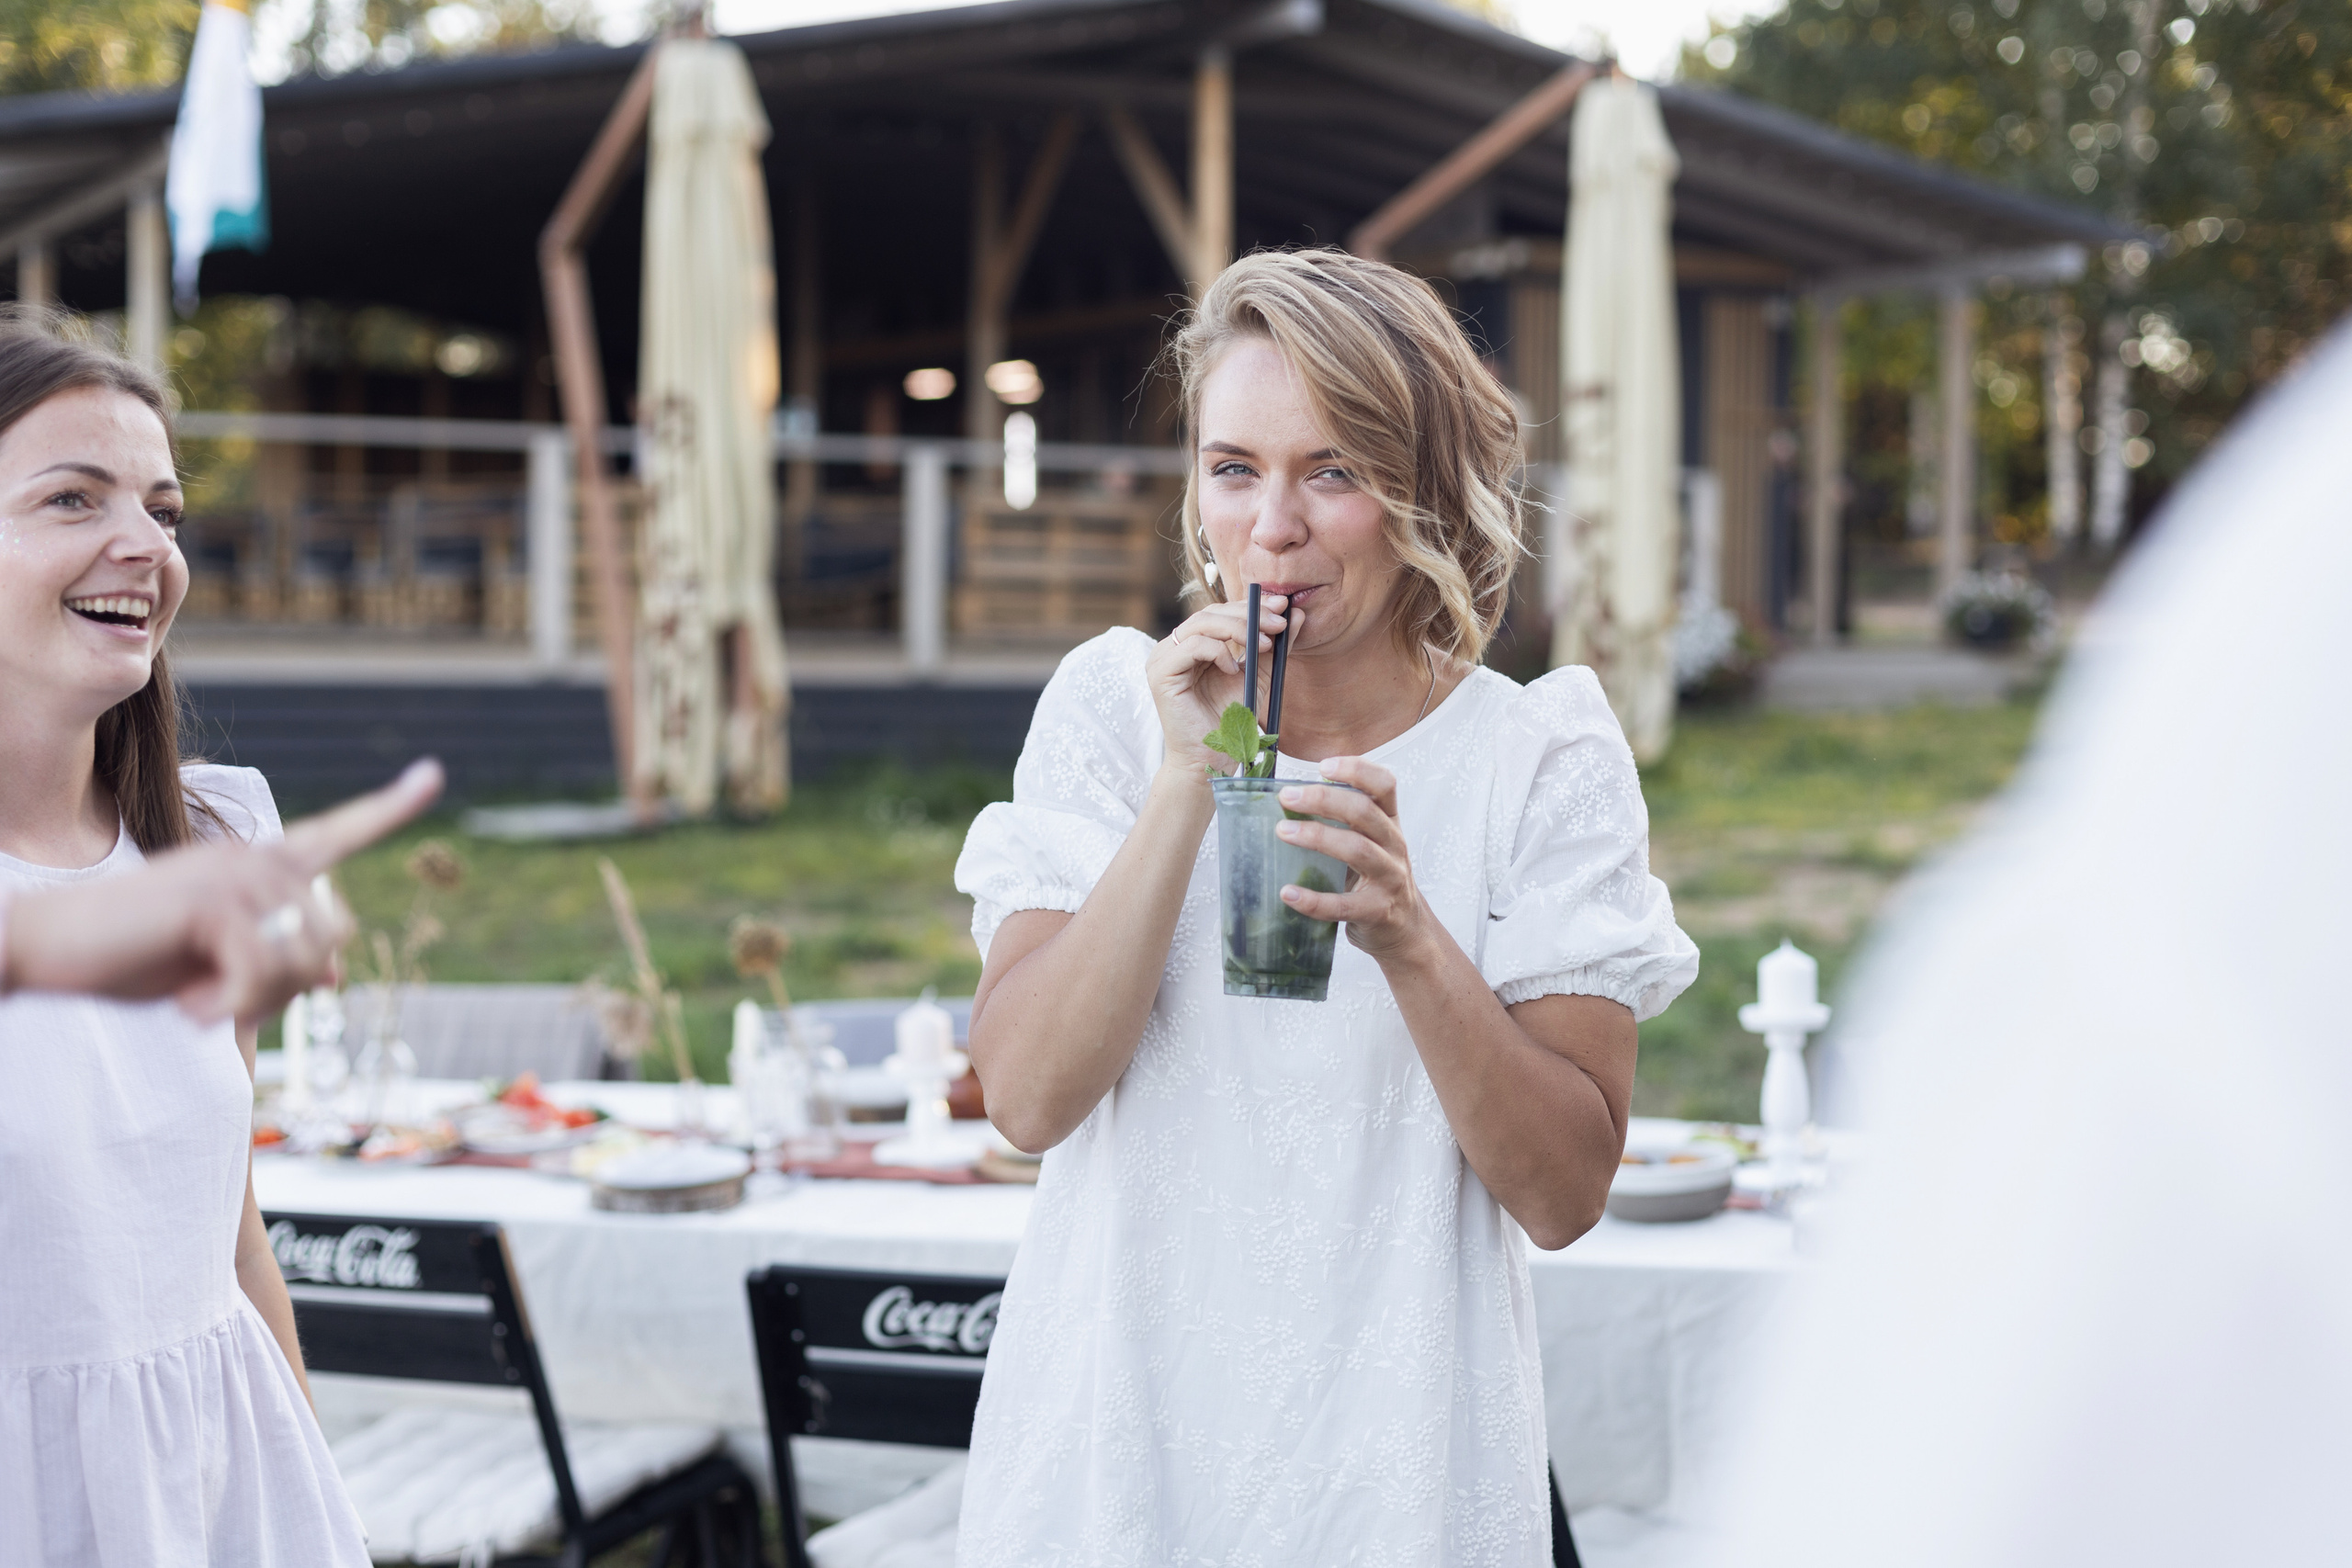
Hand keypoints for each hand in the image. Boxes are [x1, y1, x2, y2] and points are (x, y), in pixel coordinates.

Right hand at [2, 758, 443, 1024]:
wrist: (46, 950)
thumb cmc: (131, 957)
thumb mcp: (216, 967)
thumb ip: (273, 963)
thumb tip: (334, 975)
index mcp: (259, 865)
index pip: (336, 832)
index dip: (389, 807)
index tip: (431, 774)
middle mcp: (255, 858)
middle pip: (329, 939)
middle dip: (288, 989)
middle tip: (227, 1003)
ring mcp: (233, 874)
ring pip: (298, 961)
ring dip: (252, 1002)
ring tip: (199, 1001)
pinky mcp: (209, 902)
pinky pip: (256, 972)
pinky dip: (226, 1008)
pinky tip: (186, 1009)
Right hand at [1145, 593, 1293, 776]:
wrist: (1212, 760)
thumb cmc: (1231, 722)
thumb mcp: (1259, 676)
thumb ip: (1274, 647)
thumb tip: (1295, 613)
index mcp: (1193, 645)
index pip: (1221, 612)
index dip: (1251, 605)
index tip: (1282, 606)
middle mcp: (1174, 648)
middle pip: (1211, 613)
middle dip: (1249, 615)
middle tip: (1278, 624)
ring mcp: (1163, 659)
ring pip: (1201, 623)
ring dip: (1238, 629)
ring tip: (1263, 646)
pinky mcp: (1160, 674)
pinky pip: (1190, 646)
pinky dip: (1217, 651)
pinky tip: (1233, 669)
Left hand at [1271, 756, 1432, 963]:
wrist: (1406, 929)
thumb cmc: (1376, 878)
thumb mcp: (1371, 843)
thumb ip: (1345, 822)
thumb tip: (1291, 800)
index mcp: (1390, 823)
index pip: (1384, 785)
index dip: (1357, 770)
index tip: (1323, 766)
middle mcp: (1394, 846)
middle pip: (1364, 812)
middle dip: (1323, 799)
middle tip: (1287, 798)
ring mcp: (1390, 879)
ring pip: (1357, 850)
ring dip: (1317, 837)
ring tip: (1282, 832)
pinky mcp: (1378, 911)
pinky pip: (1343, 905)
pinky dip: (1313, 900)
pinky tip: (1288, 893)